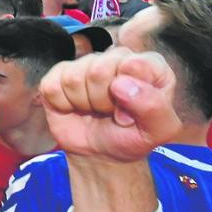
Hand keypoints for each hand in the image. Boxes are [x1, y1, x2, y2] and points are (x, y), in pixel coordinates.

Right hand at [40, 48, 181, 161]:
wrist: (100, 153)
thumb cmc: (131, 137)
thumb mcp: (158, 131)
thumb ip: (153, 106)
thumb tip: (119, 84)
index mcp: (149, 66)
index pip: (134, 64)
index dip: (129, 94)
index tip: (130, 112)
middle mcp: (116, 58)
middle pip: (98, 70)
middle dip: (102, 101)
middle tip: (109, 112)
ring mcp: (85, 64)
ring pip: (73, 79)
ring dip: (83, 104)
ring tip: (94, 110)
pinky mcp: (58, 75)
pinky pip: (52, 87)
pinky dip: (62, 105)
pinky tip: (75, 108)